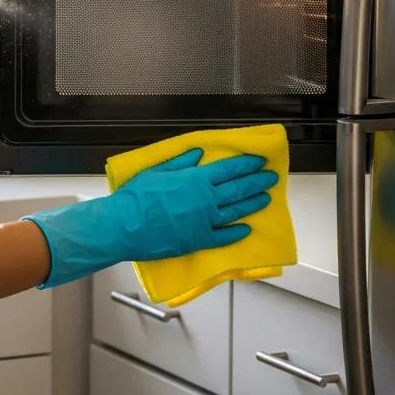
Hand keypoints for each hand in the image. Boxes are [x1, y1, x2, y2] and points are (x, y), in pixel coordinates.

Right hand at [23, 148, 277, 287]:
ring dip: (252, 204)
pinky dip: (236, 232)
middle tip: (269, 178)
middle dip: (256, 182)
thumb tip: (198, 154)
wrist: (124, 226)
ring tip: (265, 198)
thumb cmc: (136, 197)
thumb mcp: (157, 171)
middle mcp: (205, 200)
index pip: (228, 170)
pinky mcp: (198, 241)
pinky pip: (223, 237)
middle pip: (237, 189)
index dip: (246, 164)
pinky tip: (245, 229)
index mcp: (195, 179)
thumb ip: (180, 162)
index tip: (258, 161)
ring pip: (235, 211)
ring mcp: (204, 222)